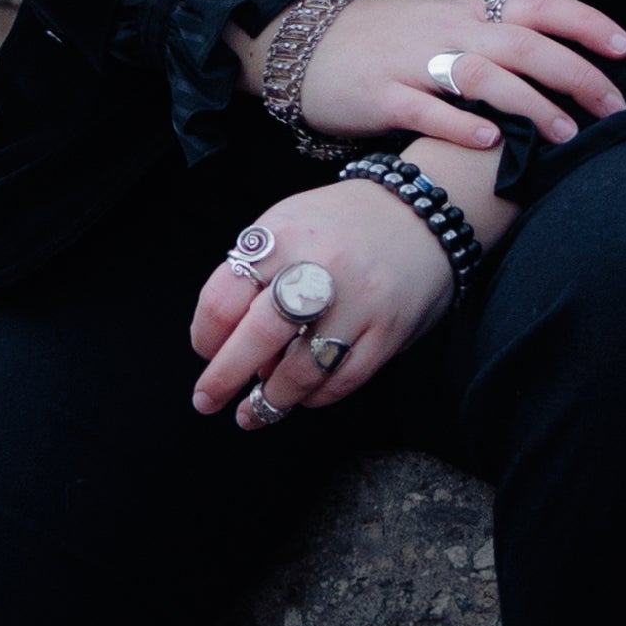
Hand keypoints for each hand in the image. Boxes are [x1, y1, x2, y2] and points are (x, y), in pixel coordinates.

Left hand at [189, 179, 460, 427]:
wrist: (420, 213)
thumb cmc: (341, 225)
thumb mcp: (289, 224)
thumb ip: (256, 273)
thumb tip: (230, 345)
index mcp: (283, 236)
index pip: (224, 297)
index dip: (205, 336)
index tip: (205, 352)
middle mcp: (319, 268)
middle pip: (258, 337)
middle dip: (224, 379)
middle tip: (207, 401)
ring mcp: (357, 302)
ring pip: (302, 370)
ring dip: (271, 400)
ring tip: (255, 412)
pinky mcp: (388, 331)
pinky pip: (343, 379)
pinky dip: (317, 396)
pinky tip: (305, 396)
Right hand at [287, 0, 625, 154]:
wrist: (302, 42)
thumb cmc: (386, 40)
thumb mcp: (444, 25)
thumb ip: (494, 40)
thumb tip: (561, 67)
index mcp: (468, 11)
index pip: (539, 5)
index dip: (585, 23)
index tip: (625, 48)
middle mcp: (447, 30)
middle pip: (522, 44)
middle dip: (574, 74)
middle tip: (611, 109)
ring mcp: (412, 62)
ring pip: (480, 75)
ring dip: (528, 104)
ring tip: (564, 134)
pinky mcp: (379, 94)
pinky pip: (425, 109)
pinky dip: (460, 126)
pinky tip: (490, 144)